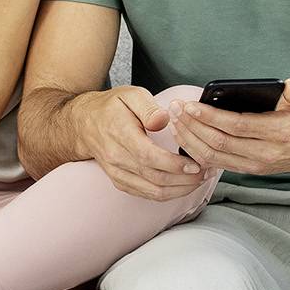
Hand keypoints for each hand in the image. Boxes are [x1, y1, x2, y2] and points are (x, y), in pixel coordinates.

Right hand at [77, 86, 203, 201]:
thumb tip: (163, 120)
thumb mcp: (130, 94)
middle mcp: (116, 158)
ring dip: (179, 190)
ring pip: (151, 191)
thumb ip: (148, 107)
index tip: (195, 164)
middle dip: (184, 179)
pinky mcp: (120, 181)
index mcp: (120, 134)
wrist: (83, 124)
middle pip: (154, 177)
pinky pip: (145, 194)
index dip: (174, 164)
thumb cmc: (111, 107)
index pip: (149, 156)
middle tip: (206, 173)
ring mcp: (117, 173)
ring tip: (199, 181)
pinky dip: (167, 194)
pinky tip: (182, 186)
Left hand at [174, 78, 289, 177]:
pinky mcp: (246, 170)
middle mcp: (264, 153)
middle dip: (192, 126)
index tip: (190, 105)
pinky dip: (196, 151)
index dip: (210, 117)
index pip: (237, 126)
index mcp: (279, 132)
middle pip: (219, 142)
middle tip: (174, 109)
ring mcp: (254, 165)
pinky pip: (215, 163)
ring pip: (213, 156)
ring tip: (175, 121)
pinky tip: (184, 136)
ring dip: (189, 139)